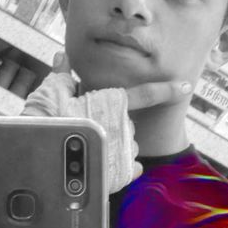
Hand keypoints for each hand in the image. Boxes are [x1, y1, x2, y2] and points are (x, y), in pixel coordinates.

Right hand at [23, 52, 191, 190]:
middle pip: (129, 124)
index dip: (167, 90)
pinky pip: (132, 167)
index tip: (186, 87)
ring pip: (130, 145)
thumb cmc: (44, 122)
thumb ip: (62, 75)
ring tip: (94, 147)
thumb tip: (62, 55)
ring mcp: (121, 150)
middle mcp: (121, 126)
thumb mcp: (50, 93)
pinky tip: (111, 164)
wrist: (41, 157)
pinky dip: (125, 166)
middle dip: (115, 124)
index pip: (144, 94)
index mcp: (111, 104)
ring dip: (117, 145)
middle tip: (90, 128)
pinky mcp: (118, 172)